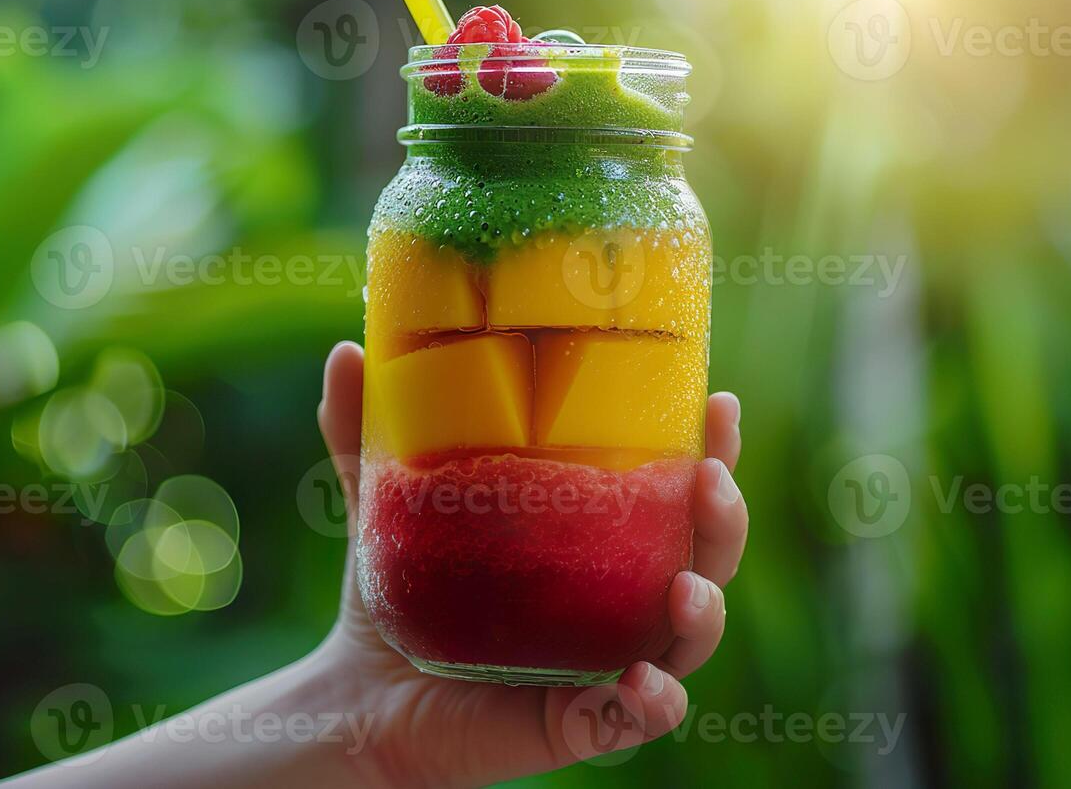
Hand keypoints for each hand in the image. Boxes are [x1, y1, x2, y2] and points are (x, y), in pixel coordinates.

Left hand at [314, 340, 747, 787]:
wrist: (357, 695)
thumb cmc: (393, 594)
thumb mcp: (383, 505)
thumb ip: (366, 433)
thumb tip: (347, 351)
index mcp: (593, 538)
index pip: (671, 489)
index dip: (709, 449)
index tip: (719, 404)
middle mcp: (614, 596)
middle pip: (704, 557)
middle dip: (723, 520)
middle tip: (711, 481)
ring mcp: (604, 659)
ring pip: (689, 638)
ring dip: (705, 612)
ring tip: (687, 589)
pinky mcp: (579, 719)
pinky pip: (638, 716)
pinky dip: (652, 702)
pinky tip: (640, 681)